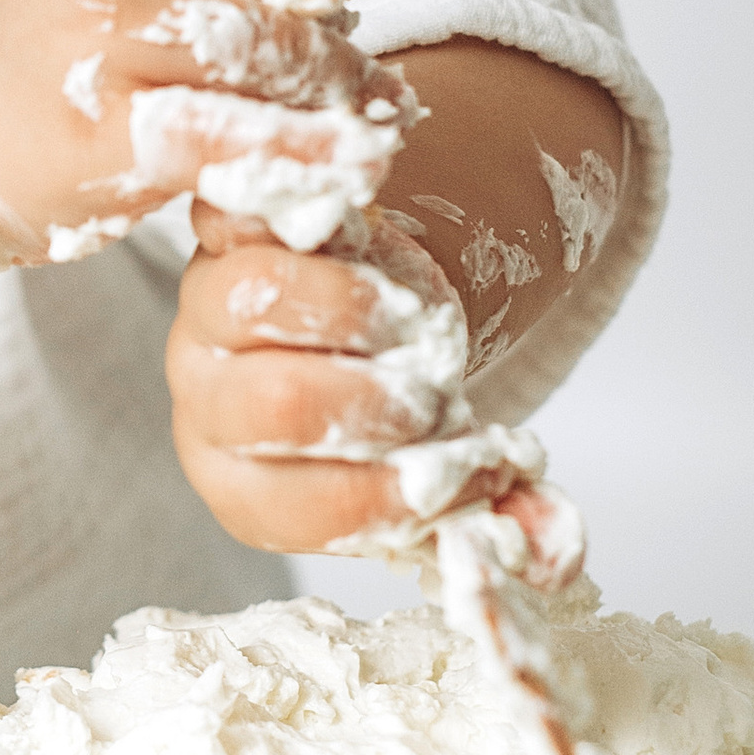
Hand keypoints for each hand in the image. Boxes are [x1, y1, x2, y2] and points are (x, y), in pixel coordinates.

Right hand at [0, 0, 409, 274]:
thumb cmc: (10, 48)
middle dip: (327, 11)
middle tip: (356, 57)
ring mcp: (104, 39)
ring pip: (274, 46)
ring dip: (340, 83)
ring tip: (374, 108)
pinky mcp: (112, 133)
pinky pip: (243, 134)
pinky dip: (312, 150)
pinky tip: (352, 161)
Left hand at [169, 201, 581, 573]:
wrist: (366, 316)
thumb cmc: (396, 408)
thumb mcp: (443, 465)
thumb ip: (494, 508)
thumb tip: (550, 546)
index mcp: (245, 486)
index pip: (297, 506)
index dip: (386, 495)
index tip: (464, 469)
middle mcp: (206, 401)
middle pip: (273, 402)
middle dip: (376, 403)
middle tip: (434, 393)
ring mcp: (203, 309)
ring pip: (257, 299)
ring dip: (358, 307)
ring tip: (415, 319)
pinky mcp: (221, 230)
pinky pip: (244, 209)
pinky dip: (306, 210)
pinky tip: (361, 221)